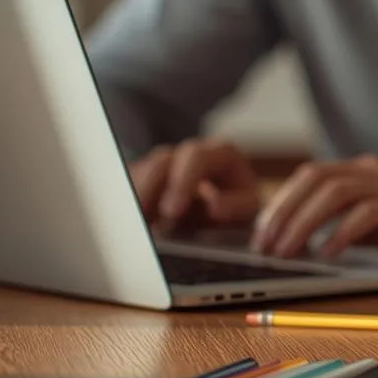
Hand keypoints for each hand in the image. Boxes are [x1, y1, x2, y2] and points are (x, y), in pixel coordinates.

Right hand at [128, 138, 260, 231]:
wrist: (227, 205)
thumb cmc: (239, 202)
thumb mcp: (247, 206)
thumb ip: (235, 206)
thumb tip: (215, 207)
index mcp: (220, 153)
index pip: (196, 158)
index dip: (182, 182)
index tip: (172, 211)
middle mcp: (190, 154)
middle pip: (161, 161)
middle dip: (149, 190)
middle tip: (144, 220)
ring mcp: (167, 164)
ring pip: (141, 174)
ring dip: (136, 199)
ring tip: (134, 224)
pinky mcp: (148, 178)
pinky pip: (132, 187)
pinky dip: (130, 205)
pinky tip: (129, 223)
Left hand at [249, 154, 377, 263]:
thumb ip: (353, 225)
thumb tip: (308, 242)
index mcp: (367, 172)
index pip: (311, 177)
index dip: (280, 203)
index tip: (261, 235)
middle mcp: (377, 171)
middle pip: (314, 179)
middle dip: (282, 213)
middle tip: (264, 247)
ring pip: (333, 193)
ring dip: (302, 223)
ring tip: (286, 252)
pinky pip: (366, 213)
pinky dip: (341, 232)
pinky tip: (328, 253)